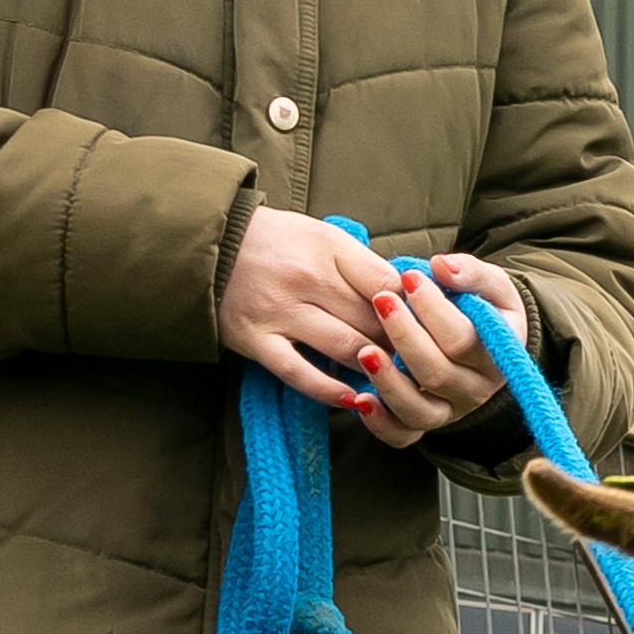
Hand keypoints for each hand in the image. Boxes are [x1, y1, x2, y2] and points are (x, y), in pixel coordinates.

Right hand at [214, 211, 425, 416]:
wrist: (209, 245)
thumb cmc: (274, 239)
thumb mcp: (321, 234)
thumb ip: (360, 263)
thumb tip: (407, 295)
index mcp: (326, 246)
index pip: (386, 282)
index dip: (411, 307)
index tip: (424, 324)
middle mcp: (305, 279)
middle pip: (371, 320)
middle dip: (400, 342)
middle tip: (419, 360)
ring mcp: (279, 312)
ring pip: (345, 348)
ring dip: (374, 366)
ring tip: (392, 377)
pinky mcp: (256, 341)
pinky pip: (300, 374)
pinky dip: (330, 390)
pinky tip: (355, 399)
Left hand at [347, 248, 521, 443]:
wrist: (486, 341)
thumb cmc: (484, 308)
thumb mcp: (490, 285)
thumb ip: (471, 272)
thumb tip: (441, 266)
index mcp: (498, 355)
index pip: (463, 338)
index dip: (433, 310)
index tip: (409, 277)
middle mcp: (476, 390)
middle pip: (437, 373)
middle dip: (404, 336)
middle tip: (381, 301)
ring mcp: (450, 411)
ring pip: (418, 410)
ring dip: (388, 382)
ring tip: (364, 351)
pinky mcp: (425, 424)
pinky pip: (402, 436)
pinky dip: (379, 423)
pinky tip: (359, 399)